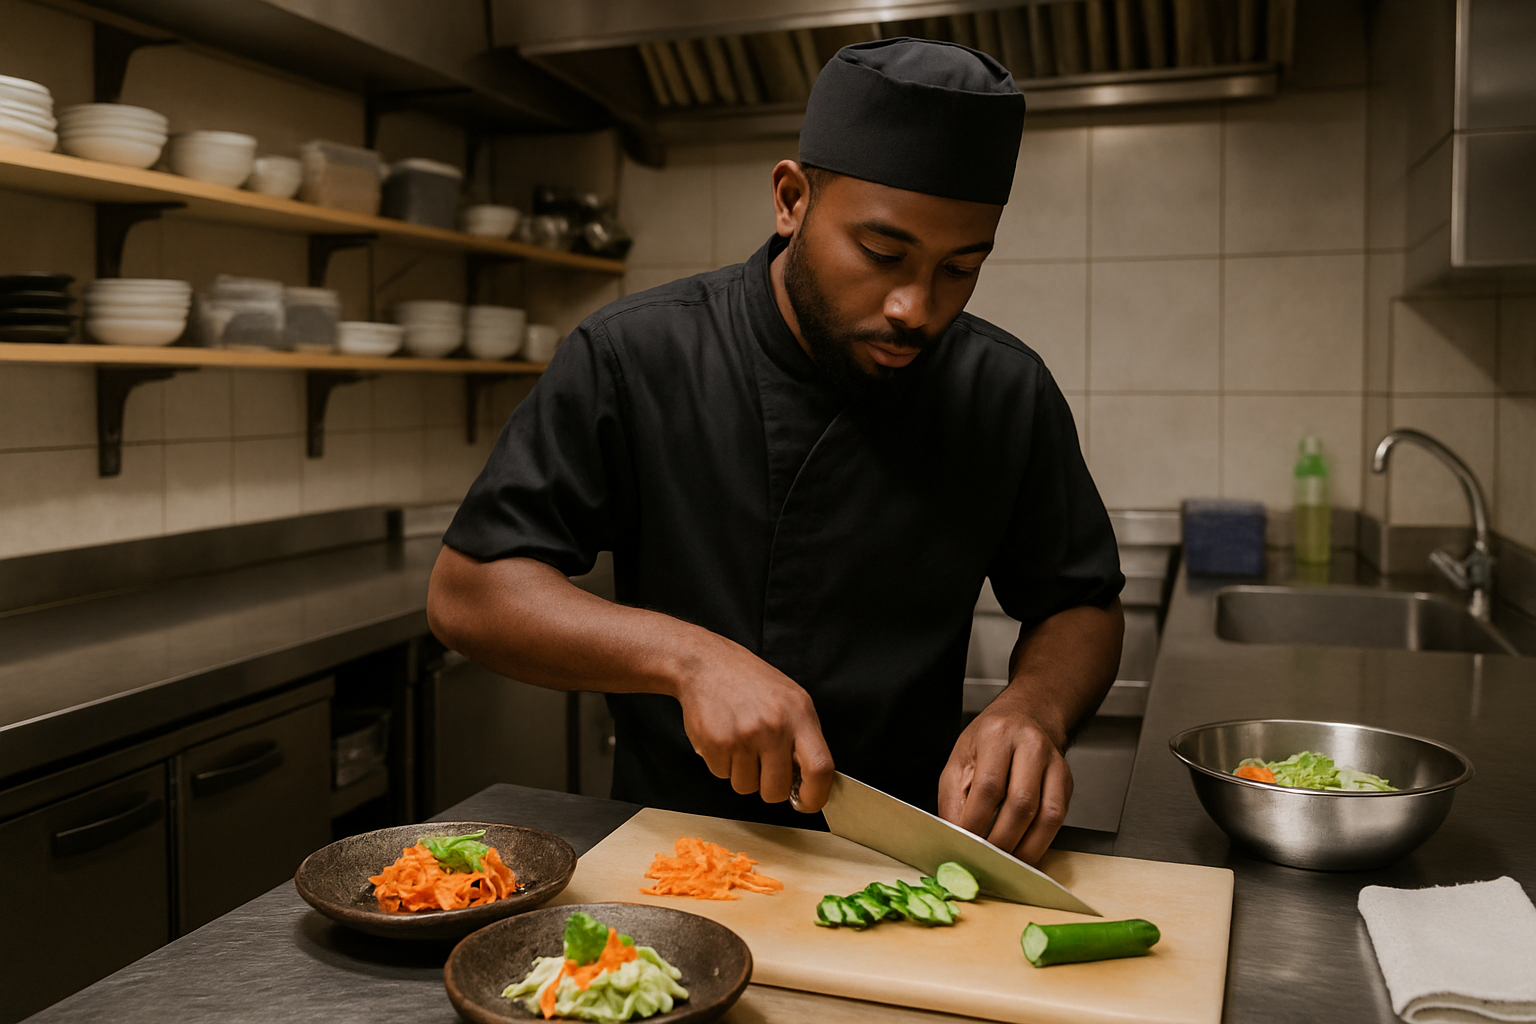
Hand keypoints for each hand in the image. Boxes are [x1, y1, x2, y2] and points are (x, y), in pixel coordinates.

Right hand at [673, 639, 834, 812]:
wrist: (707, 664)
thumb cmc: (752, 683)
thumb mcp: (791, 700)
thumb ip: (804, 737)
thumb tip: (810, 781)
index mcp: (799, 715)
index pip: (820, 768)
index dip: (816, 796)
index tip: (807, 803)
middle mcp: (774, 727)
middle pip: (778, 790)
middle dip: (770, 788)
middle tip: (763, 766)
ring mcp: (743, 736)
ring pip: (747, 787)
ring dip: (743, 774)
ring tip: (741, 743)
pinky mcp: (716, 743)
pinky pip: (722, 776)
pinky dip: (722, 764)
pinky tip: (724, 737)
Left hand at [937, 691, 1072, 864]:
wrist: (1026, 717)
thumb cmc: (989, 740)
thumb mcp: (960, 758)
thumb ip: (954, 797)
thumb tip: (955, 835)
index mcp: (997, 735)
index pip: (989, 786)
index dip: (976, 821)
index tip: (964, 844)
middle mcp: (1031, 746)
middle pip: (1021, 803)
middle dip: (1001, 840)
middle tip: (984, 861)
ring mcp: (1054, 764)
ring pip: (1046, 815)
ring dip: (1024, 848)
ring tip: (1004, 863)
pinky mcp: (1067, 782)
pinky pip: (1058, 819)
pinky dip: (1040, 843)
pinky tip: (1023, 853)